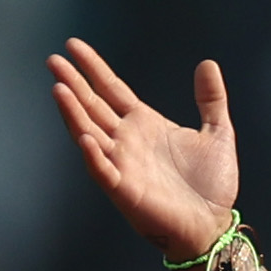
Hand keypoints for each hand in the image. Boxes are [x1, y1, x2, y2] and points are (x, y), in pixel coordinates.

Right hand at [46, 38, 236, 263]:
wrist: (214, 225)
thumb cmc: (212, 185)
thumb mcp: (217, 134)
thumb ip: (211, 100)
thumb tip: (208, 64)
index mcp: (143, 123)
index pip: (111, 89)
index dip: (92, 68)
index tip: (73, 45)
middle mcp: (126, 141)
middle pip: (92, 106)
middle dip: (73, 84)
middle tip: (53, 61)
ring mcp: (122, 165)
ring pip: (90, 133)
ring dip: (73, 113)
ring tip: (59, 89)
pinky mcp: (125, 191)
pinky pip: (103, 171)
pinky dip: (93, 155)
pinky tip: (85, 138)